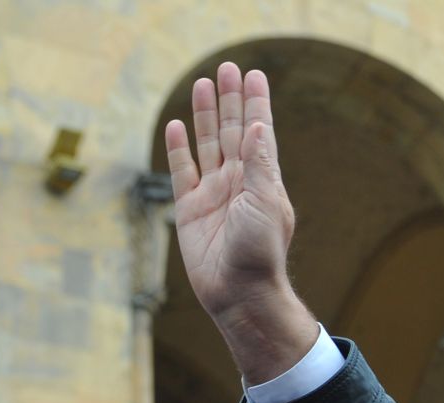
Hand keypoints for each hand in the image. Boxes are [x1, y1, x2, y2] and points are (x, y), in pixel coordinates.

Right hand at [164, 62, 316, 383]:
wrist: (239, 293)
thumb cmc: (259, 253)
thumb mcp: (265, 205)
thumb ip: (259, 166)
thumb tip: (259, 126)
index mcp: (263, 182)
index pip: (259, 133)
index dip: (256, 104)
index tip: (254, 76)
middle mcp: (239, 183)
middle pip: (232, 131)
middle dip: (230, 100)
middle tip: (226, 68)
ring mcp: (214, 195)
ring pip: (208, 145)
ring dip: (206, 115)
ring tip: (204, 84)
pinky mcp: (190, 209)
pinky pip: (183, 171)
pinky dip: (180, 148)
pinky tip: (178, 125)